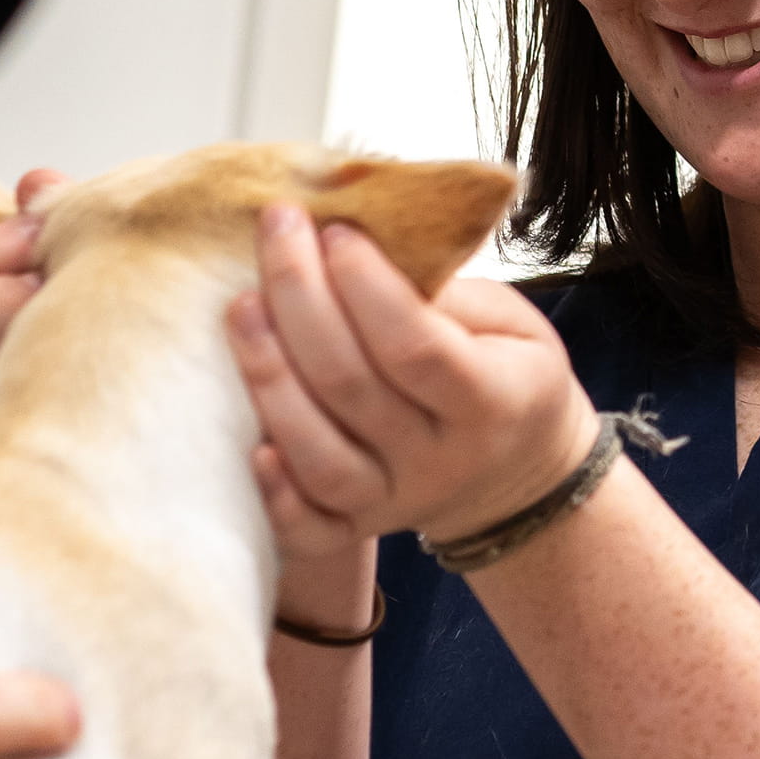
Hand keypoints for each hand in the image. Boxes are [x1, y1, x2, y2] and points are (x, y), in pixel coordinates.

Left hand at [228, 204, 594, 558]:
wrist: (519, 471)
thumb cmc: (509, 374)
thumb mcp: (513, 325)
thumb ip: (450, 296)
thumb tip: (362, 250)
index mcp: (491, 402)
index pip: (415, 347)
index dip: (367, 286)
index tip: (335, 229)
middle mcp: (440, 460)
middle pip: (351, 387)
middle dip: (301, 300)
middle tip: (275, 230)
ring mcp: (395, 500)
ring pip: (319, 455)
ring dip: (269, 378)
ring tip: (240, 306)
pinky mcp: (357, 528)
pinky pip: (309, 528)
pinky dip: (275, 493)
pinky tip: (249, 445)